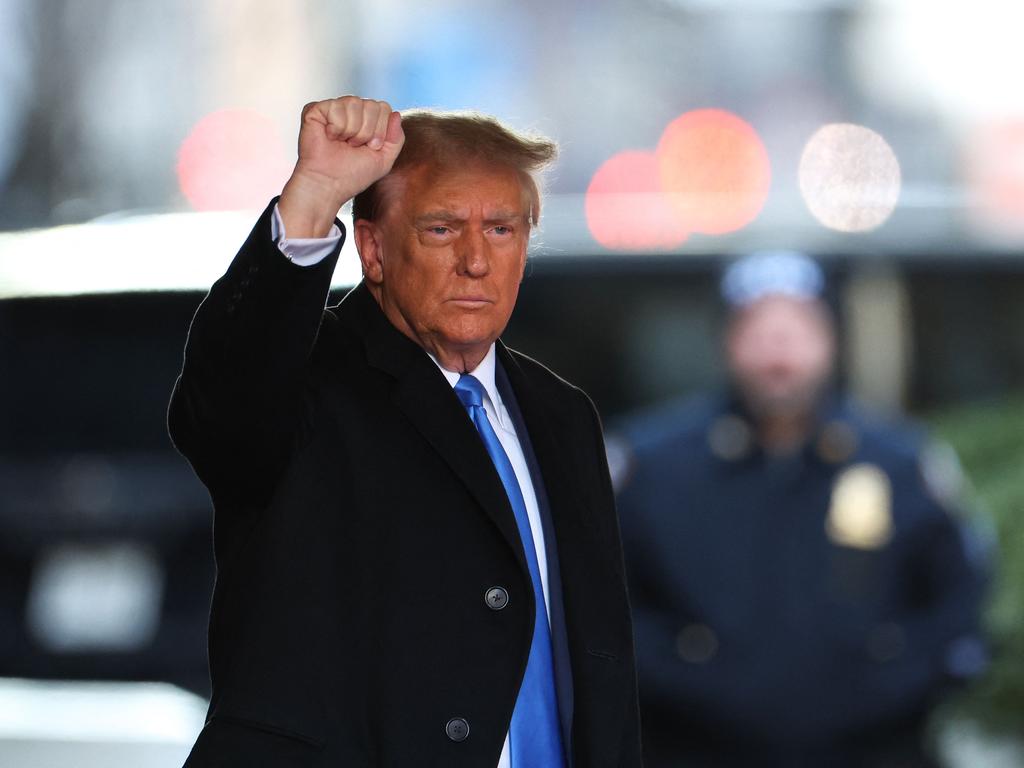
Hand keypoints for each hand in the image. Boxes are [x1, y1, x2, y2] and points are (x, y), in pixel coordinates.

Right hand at [279, 96, 404, 237]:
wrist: (329, 185)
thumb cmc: (353, 175)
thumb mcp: (384, 160)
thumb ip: (396, 138)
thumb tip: (396, 114)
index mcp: (366, 119)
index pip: (384, 108)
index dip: (381, 130)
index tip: (370, 147)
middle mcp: (351, 111)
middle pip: (372, 104)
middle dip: (367, 131)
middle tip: (353, 146)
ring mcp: (334, 108)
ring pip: (355, 102)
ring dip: (352, 130)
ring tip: (341, 142)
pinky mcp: (315, 109)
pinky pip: (336, 107)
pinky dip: (336, 127)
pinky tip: (329, 137)